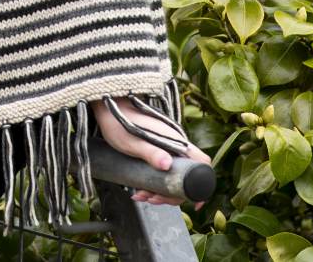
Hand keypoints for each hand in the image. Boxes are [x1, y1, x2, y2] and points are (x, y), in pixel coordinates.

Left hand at [91, 96, 210, 210]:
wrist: (109, 110)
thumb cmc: (119, 123)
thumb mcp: (133, 141)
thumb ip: (150, 152)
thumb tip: (167, 164)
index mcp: (176, 141)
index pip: (201, 163)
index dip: (203, 183)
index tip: (194, 202)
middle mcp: (175, 146)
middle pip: (187, 177)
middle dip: (172, 194)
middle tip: (153, 199)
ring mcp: (167, 149)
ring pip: (173, 177)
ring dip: (161, 191)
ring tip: (142, 196)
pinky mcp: (158, 152)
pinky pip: (163, 173)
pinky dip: (154, 185)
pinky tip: (140, 190)